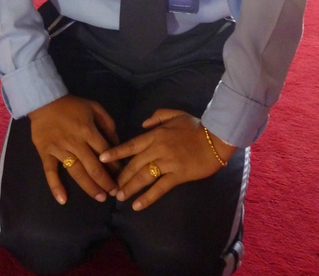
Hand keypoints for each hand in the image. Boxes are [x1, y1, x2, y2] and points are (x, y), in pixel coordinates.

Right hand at [28, 94, 118, 205]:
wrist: (44, 101)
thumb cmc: (72, 105)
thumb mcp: (94, 107)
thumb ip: (107, 124)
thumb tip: (116, 143)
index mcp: (88, 130)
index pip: (105, 152)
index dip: (114, 165)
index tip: (121, 175)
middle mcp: (75, 142)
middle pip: (93, 166)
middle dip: (105, 182)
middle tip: (114, 193)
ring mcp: (59, 149)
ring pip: (76, 171)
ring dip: (89, 187)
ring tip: (100, 197)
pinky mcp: (46, 153)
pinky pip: (50, 172)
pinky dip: (55, 186)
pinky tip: (63, 200)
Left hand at [99, 109, 236, 210]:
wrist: (216, 138)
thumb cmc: (196, 126)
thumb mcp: (176, 114)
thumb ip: (158, 116)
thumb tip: (142, 123)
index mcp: (156, 134)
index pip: (131, 145)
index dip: (116, 152)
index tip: (102, 159)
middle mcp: (158, 149)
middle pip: (134, 164)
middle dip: (121, 176)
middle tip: (110, 186)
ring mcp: (167, 162)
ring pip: (144, 176)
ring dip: (129, 187)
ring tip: (119, 197)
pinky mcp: (178, 175)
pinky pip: (160, 187)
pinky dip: (148, 197)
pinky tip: (137, 205)